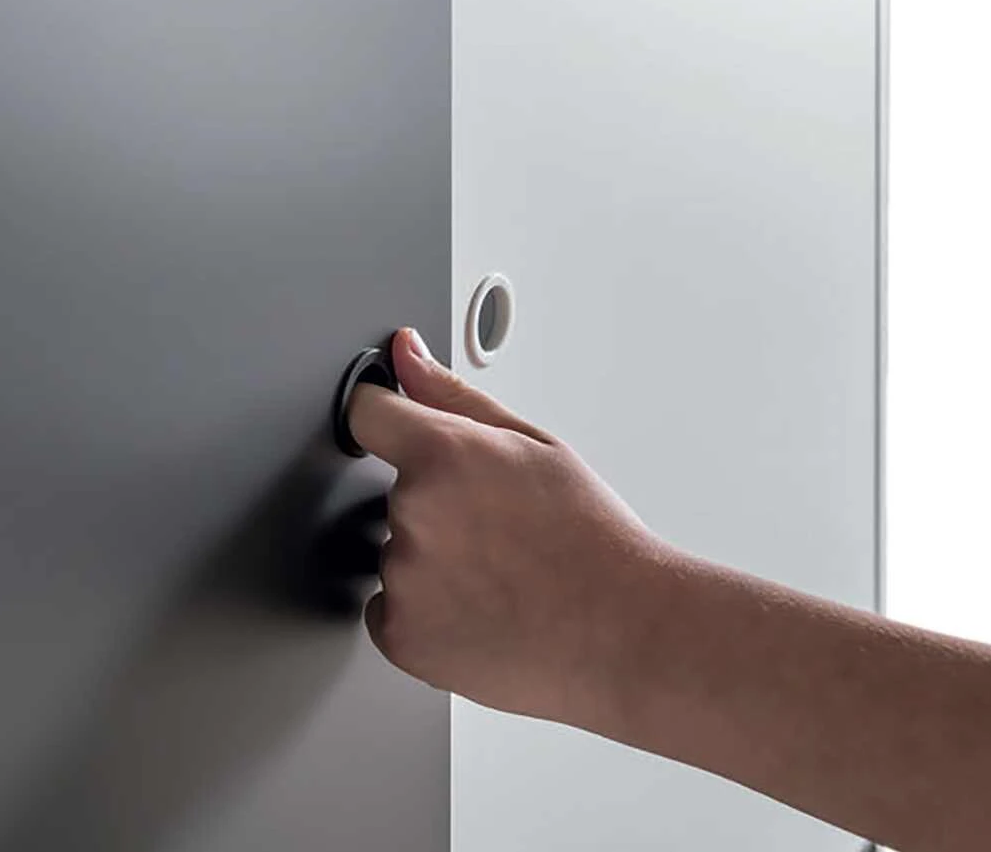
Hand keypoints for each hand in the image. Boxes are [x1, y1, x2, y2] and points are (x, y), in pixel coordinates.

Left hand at [347, 328, 673, 722]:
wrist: (623, 631)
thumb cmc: (592, 540)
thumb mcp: (537, 446)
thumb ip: (454, 396)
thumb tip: (407, 355)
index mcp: (444, 454)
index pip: (366, 414)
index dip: (383, 419)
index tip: (396, 432)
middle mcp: (414, 513)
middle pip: (396, 495)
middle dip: (437, 505)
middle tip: (499, 531)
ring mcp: (403, 578)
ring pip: (399, 554)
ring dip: (434, 562)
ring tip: (501, 575)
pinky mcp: (401, 635)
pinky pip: (392, 609)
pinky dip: (426, 612)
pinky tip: (481, 609)